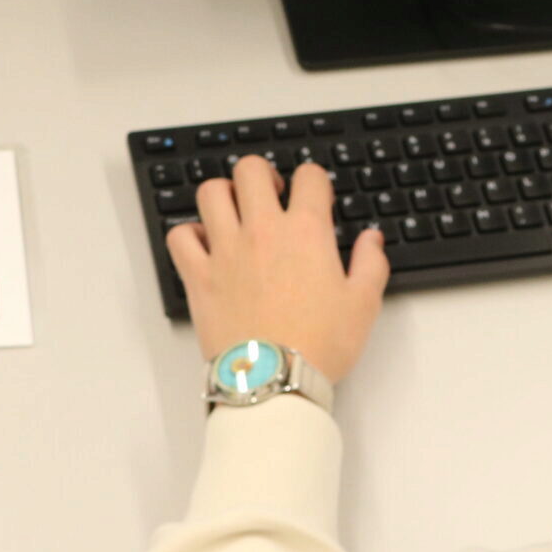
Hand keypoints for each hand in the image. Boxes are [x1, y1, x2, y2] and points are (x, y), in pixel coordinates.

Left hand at [165, 155, 389, 380]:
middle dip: (263, 174)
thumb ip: (371, 262)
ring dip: (224, 194)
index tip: (315, 197)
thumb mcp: (364, 304)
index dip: (314, 180)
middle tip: (271, 195)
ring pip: (211, 193)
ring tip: (235, 211)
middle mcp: (262, 231)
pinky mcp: (198, 276)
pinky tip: (205, 244)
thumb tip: (372, 239)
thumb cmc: (319, 345)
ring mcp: (225, 251)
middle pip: (251, 170)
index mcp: (306, 232)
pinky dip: (189, 233)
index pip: (309, 176)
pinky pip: (180, 236)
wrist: (273, 381)